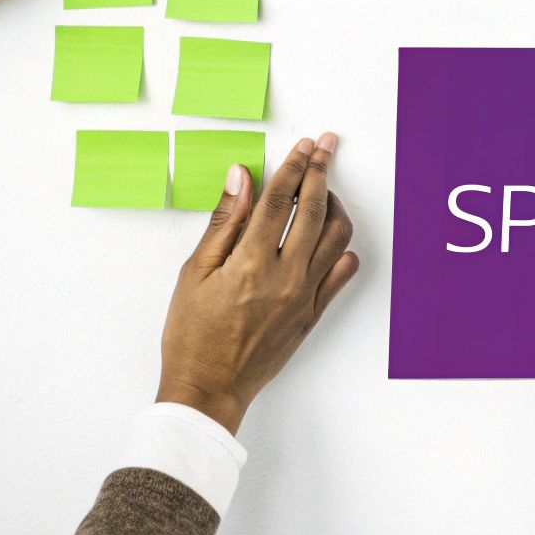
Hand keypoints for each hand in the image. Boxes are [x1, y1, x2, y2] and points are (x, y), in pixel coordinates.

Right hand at [156, 134, 359, 432]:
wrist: (209, 388)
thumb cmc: (192, 335)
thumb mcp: (195, 273)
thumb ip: (222, 222)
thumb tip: (241, 178)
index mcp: (251, 262)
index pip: (280, 199)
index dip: (294, 166)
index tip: (304, 145)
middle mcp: (285, 277)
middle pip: (315, 210)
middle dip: (322, 171)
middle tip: (325, 149)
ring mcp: (304, 297)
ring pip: (337, 238)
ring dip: (335, 207)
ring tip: (324, 193)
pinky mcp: (313, 315)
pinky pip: (342, 274)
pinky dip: (342, 249)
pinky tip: (330, 239)